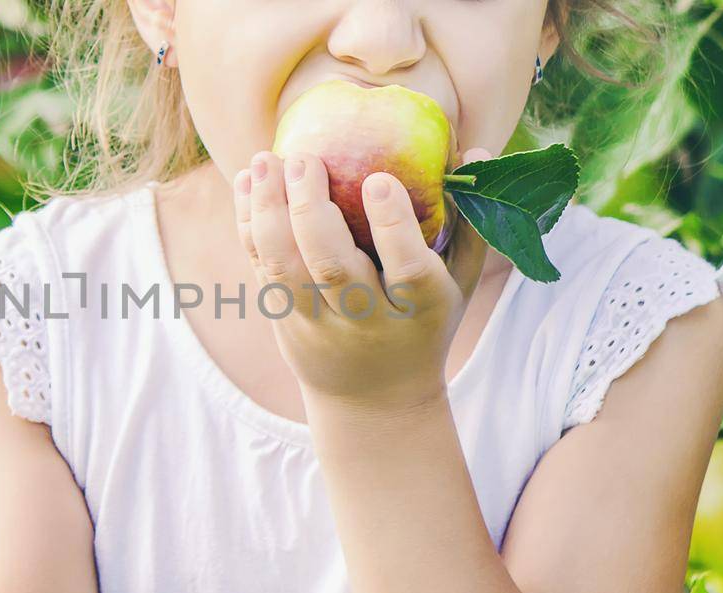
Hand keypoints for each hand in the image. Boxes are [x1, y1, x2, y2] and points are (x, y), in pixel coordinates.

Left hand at [233, 150, 485, 410]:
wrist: (373, 404)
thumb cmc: (423, 326)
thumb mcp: (457, 287)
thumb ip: (470, 223)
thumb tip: (476, 148)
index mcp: (420, 310)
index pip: (408, 270)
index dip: (393, 227)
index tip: (378, 180)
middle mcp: (366, 320)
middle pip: (333, 267)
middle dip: (313, 209)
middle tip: (306, 158)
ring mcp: (318, 324)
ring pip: (286, 268)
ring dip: (269, 211)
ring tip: (266, 161)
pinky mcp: (283, 321)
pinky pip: (261, 268)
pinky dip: (249, 224)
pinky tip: (246, 181)